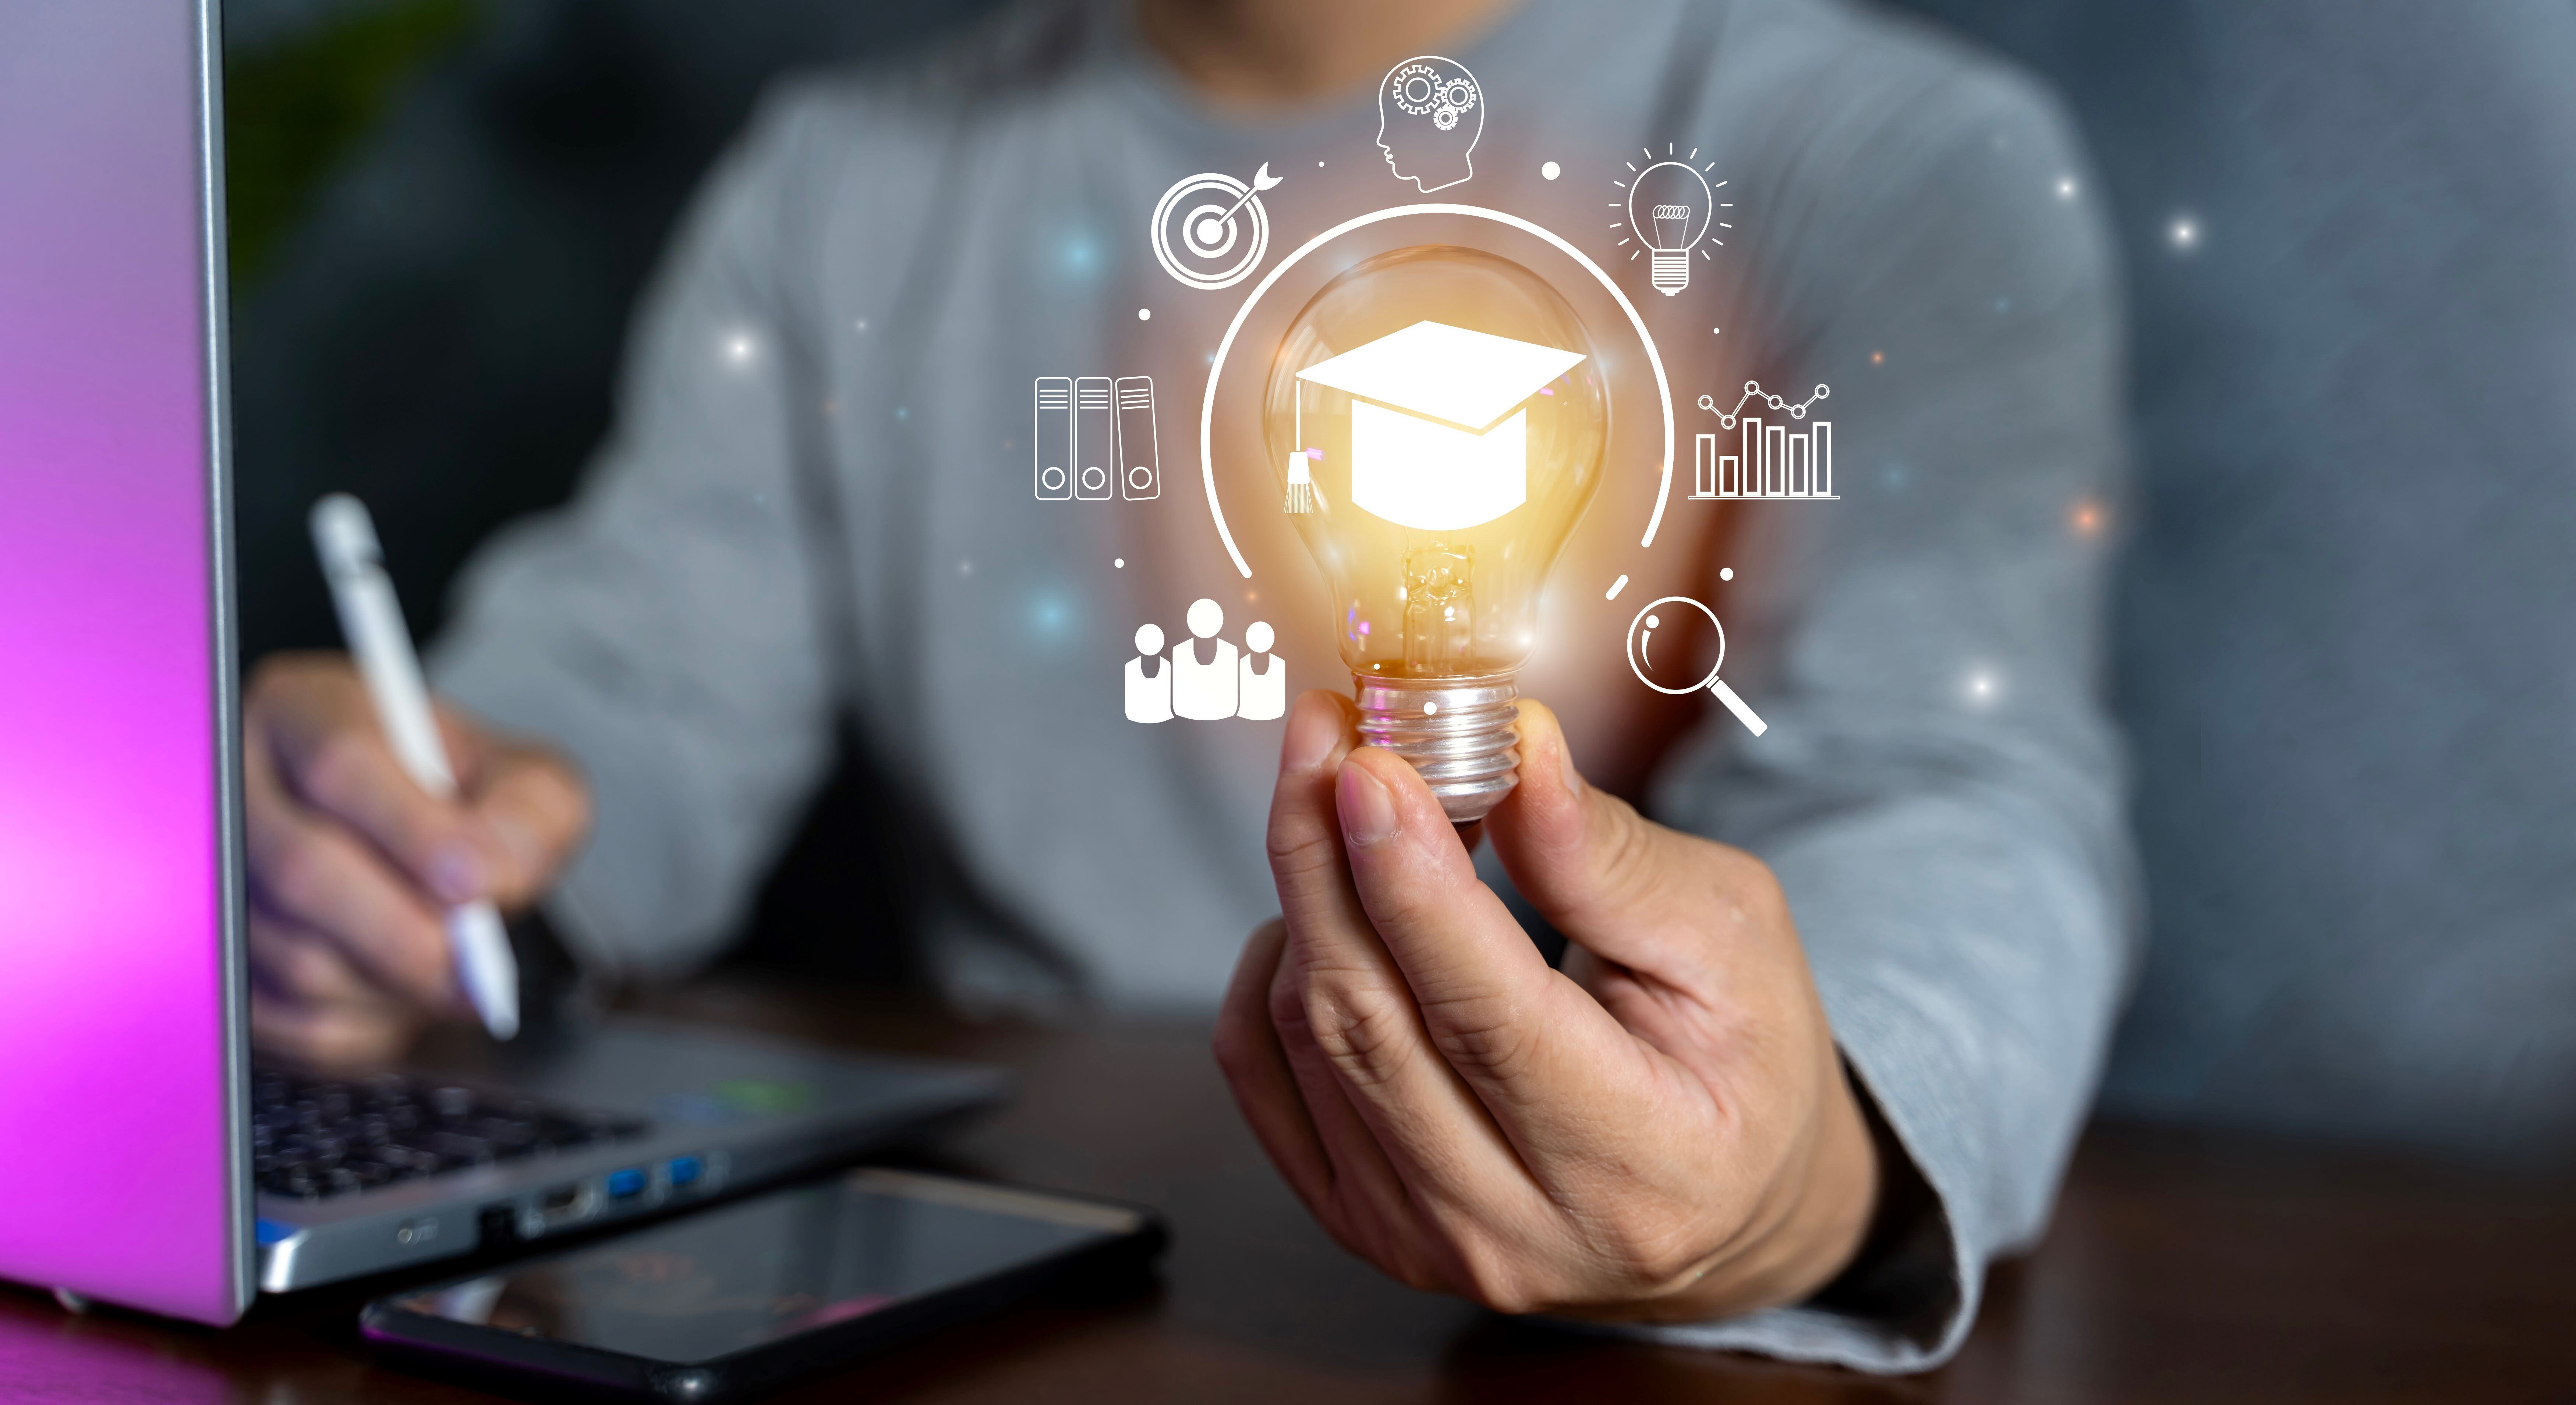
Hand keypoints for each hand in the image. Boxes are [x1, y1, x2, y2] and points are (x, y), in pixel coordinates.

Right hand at [242, 653, 589, 1062]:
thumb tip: (493, 879)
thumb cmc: (463, 802)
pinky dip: (362, 1027)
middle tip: (476, 969)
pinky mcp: (224, 962)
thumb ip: (529, 813)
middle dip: (407, 936)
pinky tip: (399, 996)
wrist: (424, 850)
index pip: (343, 763)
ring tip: (447, 973)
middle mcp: (241, 787)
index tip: (476, 886)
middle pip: (305, 870)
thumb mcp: (522, 780)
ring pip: (293, 955)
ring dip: (390, 986)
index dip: (415, 833)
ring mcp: (219, 878)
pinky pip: (286, 1020)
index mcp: (307, 713)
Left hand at [1214, 691, 1877, 1319]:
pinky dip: (1272, 970)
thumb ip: (1608, 858)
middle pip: (1372, 1023)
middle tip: (1323, 732)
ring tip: (1343, 796)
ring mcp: (1425, 1241)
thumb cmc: (1745, 1058)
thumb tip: (1517, 748)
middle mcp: (1519, 1234)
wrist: (1725, 1198)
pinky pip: (1261, 1073)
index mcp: (1640, 1166)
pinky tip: (1325, 910)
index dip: (1411, 883)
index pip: (1488, 1017)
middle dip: (1327, 857)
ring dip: (1304, 895)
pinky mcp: (1362, 1221)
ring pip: (1306, 1038)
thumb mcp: (1731, 938)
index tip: (1368, 764)